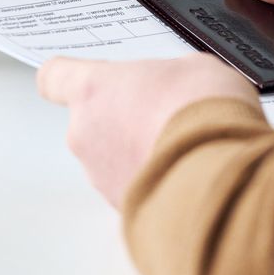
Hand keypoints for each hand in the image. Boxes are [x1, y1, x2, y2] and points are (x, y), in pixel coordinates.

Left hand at [37, 54, 257, 208]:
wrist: (219, 172)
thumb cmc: (201, 114)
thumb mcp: (192, 68)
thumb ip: (166, 75)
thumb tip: (176, 85)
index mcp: (93, 90)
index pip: (54, 77)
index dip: (69, 77)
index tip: (84, 77)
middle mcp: (86, 134)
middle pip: (92, 120)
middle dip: (124, 118)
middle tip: (163, 113)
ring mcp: (101, 176)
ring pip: (111, 158)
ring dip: (138, 152)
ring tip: (182, 147)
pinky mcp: (121, 207)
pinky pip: (133, 187)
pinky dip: (154, 181)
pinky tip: (186, 172)